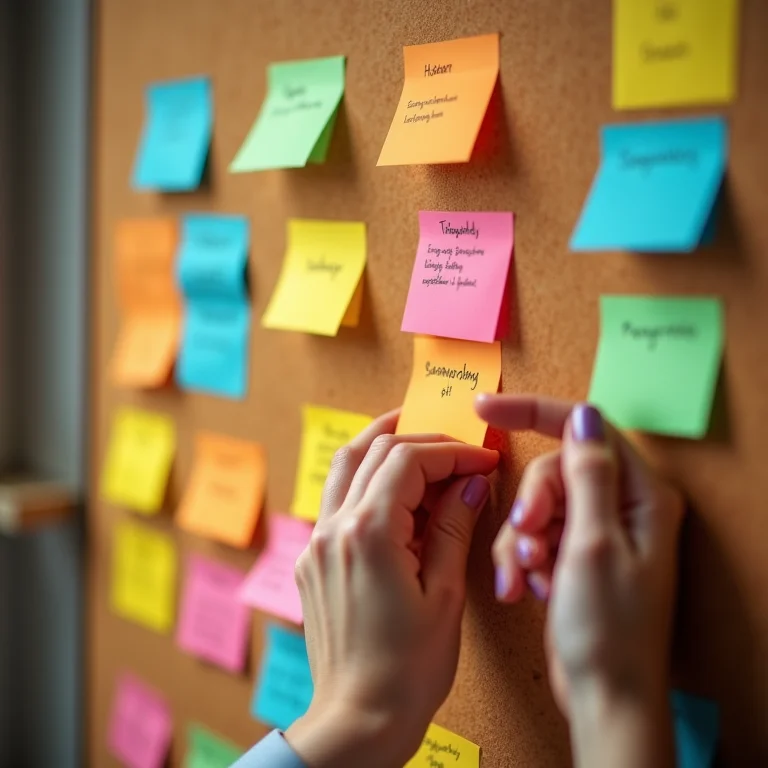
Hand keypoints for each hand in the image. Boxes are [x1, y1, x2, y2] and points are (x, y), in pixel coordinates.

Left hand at [286, 410, 498, 767]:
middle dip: (421, 439)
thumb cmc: (407, 670)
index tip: (482, 459)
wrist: (358, 719)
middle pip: (374, 450)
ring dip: (382, 445)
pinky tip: (394, 489)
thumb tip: (470, 483)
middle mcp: (333, 528)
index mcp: (368, 533)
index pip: (409, 460)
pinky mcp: (313, 558)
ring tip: (417, 437)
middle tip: (458, 447)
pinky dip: (366, 478)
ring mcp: (317, 542)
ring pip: (345, 464)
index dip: (451, 451)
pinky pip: (338, 497)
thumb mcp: (445, 594)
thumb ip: (453, 527)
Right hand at [476, 395, 683, 767]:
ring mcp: (598, 531)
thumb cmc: (608, 629)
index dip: (533, 412)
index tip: (484, 409)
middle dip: (531, 505)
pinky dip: (522, 558)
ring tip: (529, 576)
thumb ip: (588, 475)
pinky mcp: (576, 555)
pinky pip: (536, 535)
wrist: (604, 697)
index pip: (585, 427)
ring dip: (522, 539)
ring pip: (540, 504)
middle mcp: (623, 507)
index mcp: (641, 496)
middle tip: (527, 543)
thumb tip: (583, 417)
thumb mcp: (593, 545)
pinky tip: (525, 588)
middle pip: (556, 471)